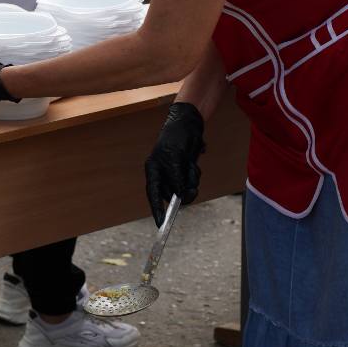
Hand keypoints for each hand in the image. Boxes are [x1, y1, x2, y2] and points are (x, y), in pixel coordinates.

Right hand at [144, 102, 206, 226]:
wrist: (189, 123)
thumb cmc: (177, 136)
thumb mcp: (175, 157)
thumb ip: (176, 177)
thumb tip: (179, 195)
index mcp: (153, 169)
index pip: (153, 193)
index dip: (156, 209)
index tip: (160, 224)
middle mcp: (162, 173)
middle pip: (172, 194)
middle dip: (183, 193)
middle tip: (192, 191)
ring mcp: (174, 172)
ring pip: (184, 188)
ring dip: (191, 179)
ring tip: (191, 165)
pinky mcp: (184, 170)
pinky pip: (191, 180)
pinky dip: (194, 174)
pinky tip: (192, 161)